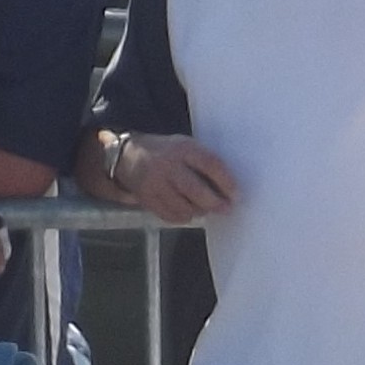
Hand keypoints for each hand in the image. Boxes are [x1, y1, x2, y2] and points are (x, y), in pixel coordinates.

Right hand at [106, 132, 237, 223]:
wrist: (128, 156)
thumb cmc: (166, 153)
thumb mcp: (185, 147)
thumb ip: (204, 163)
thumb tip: (228, 188)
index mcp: (182, 148)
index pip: (210, 164)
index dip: (226, 182)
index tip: (235, 194)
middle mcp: (168, 165)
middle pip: (196, 190)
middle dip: (215, 203)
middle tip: (225, 208)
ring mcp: (155, 183)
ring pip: (184, 207)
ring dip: (198, 211)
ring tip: (202, 207)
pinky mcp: (147, 198)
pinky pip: (171, 216)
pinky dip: (182, 216)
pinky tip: (185, 210)